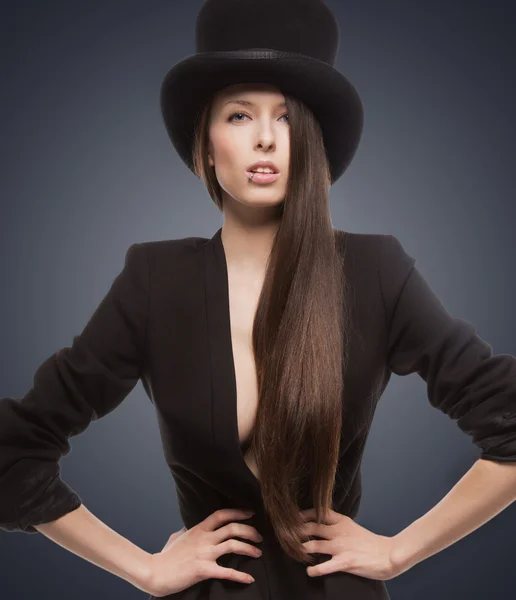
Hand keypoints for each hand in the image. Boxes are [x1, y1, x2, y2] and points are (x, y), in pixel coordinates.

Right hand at [145, 508, 262, 596]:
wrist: (156, 572)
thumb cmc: (165, 556)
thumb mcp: (177, 537)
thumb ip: (187, 531)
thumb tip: (190, 528)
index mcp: (198, 529)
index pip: (222, 514)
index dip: (238, 512)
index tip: (250, 513)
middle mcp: (204, 538)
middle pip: (232, 528)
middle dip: (250, 531)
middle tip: (259, 536)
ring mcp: (204, 553)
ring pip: (233, 545)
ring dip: (249, 549)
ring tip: (258, 553)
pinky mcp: (204, 570)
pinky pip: (227, 572)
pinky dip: (240, 576)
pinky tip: (249, 579)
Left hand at [300, 508, 400, 580]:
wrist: (387, 554)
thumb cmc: (369, 542)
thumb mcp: (351, 527)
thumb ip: (336, 525)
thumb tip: (319, 525)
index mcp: (341, 521)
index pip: (317, 512)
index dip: (303, 514)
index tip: (292, 517)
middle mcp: (338, 531)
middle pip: (311, 527)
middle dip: (297, 531)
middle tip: (287, 535)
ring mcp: (341, 546)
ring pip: (314, 545)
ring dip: (302, 549)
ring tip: (294, 552)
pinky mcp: (345, 562)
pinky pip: (325, 566)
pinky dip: (314, 569)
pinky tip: (309, 571)